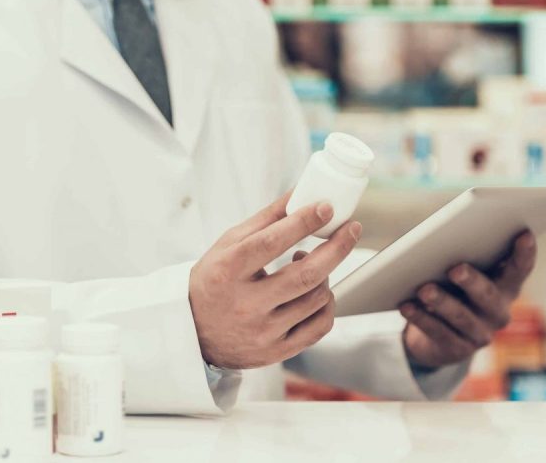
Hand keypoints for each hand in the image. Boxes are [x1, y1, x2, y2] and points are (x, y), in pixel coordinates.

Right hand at [189, 192, 361, 369]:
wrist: (195, 331)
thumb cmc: (215, 280)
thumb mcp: (228, 245)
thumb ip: (266, 220)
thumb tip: (301, 194)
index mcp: (228, 271)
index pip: (270, 243)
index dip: (303, 223)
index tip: (326, 207)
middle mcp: (245, 304)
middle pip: (305, 275)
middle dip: (336, 247)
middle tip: (351, 228)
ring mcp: (263, 332)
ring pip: (317, 299)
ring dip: (327, 274)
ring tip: (315, 263)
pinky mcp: (277, 351)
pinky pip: (320, 326)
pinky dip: (327, 304)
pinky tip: (317, 292)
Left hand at [399, 231, 536, 368]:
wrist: (436, 337)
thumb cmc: (452, 291)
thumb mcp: (461, 276)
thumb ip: (464, 259)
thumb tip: (442, 240)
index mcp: (506, 288)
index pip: (520, 270)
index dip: (524, 254)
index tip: (524, 234)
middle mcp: (499, 313)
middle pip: (488, 296)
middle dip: (472, 282)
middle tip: (456, 269)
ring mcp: (480, 334)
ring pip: (461, 316)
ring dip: (441, 302)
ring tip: (424, 290)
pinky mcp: (458, 350)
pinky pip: (438, 333)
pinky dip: (421, 318)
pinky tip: (407, 306)